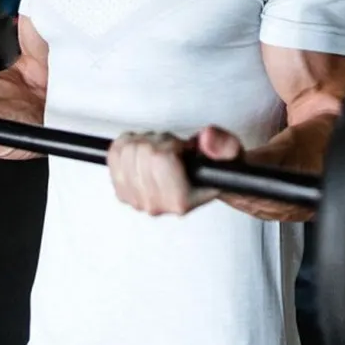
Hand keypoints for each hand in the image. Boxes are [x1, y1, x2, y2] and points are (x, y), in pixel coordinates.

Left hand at [107, 126, 243, 216]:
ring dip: (144, 142)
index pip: (160, 158)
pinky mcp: (122, 190)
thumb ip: (224, 146)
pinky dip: (127, 144)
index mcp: (180, 200)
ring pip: (126, 150)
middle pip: (141, 151)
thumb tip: (207, 140)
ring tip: (160, 150)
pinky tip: (143, 150)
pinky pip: (113, 154)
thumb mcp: (230, 154)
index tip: (182, 149)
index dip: (172, 144)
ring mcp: (136, 199)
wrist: (202, 183)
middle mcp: (155, 204)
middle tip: (172, 149)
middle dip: (159, 141)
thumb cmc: (213, 171)